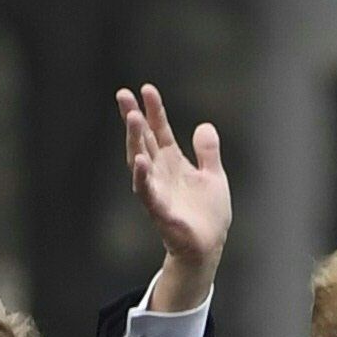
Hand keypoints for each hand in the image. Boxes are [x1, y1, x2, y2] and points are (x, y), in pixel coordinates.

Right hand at [118, 83, 229, 310]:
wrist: (209, 247)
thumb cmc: (208, 215)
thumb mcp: (213, 176)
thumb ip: (207, 151)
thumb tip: (204, 125)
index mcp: (173, 163)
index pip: (159, 131)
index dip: (153, 110)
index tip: (146, 89)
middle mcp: (161, 173)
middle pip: (143, 140)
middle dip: (133, 118)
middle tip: (123, 95)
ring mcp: (158, 191)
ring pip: (140, 162)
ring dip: (134, 141)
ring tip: (131, 118)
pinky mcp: (160, 212)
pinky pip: (148, 193)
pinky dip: (143, 178)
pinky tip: (139, 161)